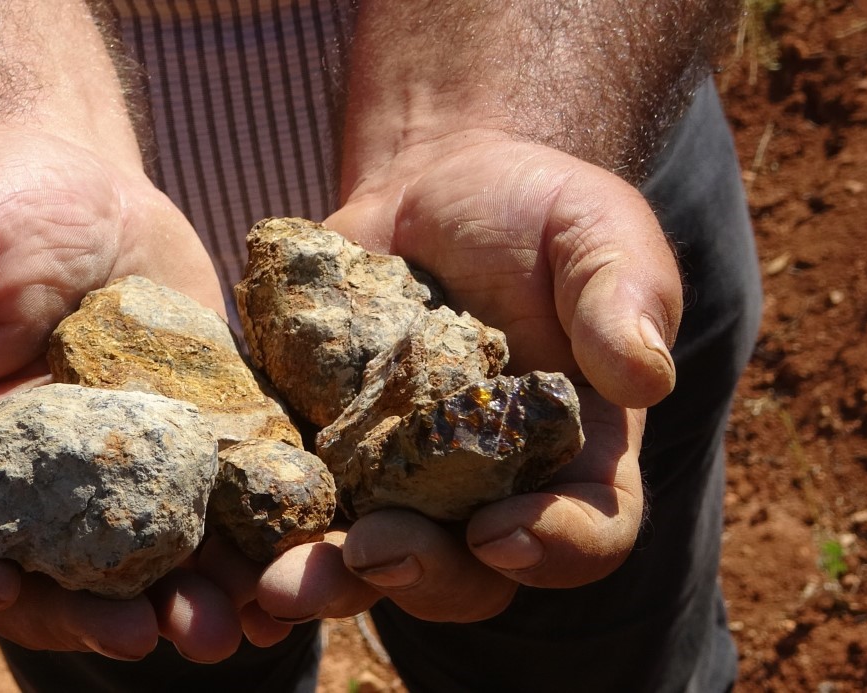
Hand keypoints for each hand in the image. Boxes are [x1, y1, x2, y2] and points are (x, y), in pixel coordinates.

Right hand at [0, 126, 250, 661]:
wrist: (76, 179)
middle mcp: (40, 485)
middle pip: (58, 577)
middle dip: (97, 616)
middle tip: (144, 635)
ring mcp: (126, 468)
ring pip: (153, 560)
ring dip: (191, 601)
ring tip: (240, 625)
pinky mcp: (198, 437)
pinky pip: (225, 499)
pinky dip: (258, 539)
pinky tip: (295, 558)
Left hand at [257, 131, 681, 622]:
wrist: (437, 188)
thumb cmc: (536, 211)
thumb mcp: (597, 232)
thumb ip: (623, 296)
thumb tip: (643, 375)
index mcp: (575, 456)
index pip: (587, 530)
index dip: (556, 548)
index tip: (506, 533)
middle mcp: (487, 490)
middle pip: (466, 570)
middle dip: (421, 575)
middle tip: (371, 555)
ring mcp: (398, 480)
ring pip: (368, 558)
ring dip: (326, 579)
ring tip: (278, 583)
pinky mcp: (324, 450)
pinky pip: (295, 504)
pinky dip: (262, 528)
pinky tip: (223, 536)